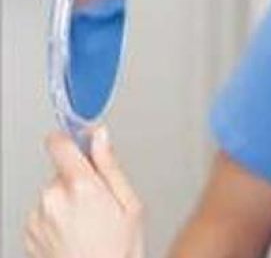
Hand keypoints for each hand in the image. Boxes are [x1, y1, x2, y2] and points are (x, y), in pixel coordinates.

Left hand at [25, 126, 144, 257]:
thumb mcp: (130, 205)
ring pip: (53, 194)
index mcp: (81, 187)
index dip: (71, 139)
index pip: (60, 142)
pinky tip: (75, 236)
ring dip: (67, 203)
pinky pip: (44, 213)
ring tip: (89, 226)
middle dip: (79, 181)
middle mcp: (53, 198)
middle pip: (62, 172)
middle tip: (100, 204)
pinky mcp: (29, 231)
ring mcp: (37, 216)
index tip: (81, 142)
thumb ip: (110, 166)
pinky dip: (57, 220)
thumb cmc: (118, 251)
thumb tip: (100, 136)